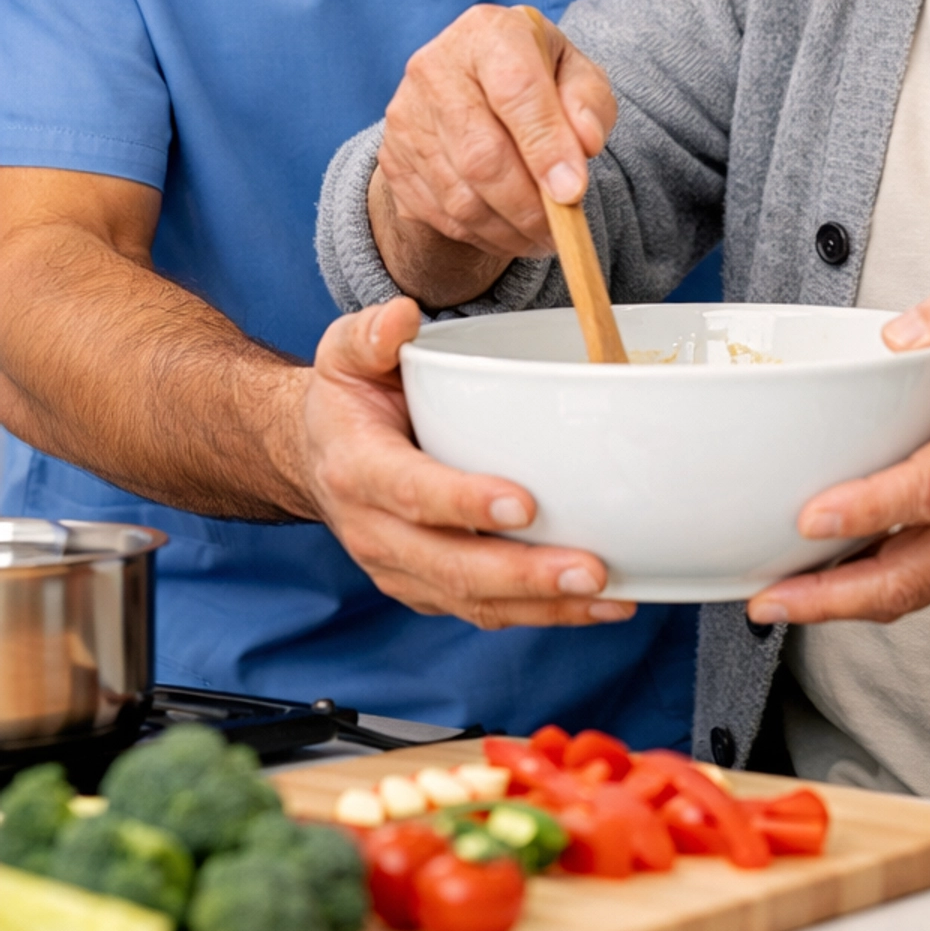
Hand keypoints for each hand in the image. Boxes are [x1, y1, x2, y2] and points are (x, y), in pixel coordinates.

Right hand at [275, 295, 633, 627]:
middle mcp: (375, 531)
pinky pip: (483, 611)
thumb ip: (371, 333)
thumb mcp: (346, 353)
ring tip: (609, 597)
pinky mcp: (427, 589)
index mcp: (359, 468)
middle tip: (591, 570)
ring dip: (543, 605)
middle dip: (524, 574)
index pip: (411, 492)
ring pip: (472, 601)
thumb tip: (402, 317)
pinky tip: (596, 605)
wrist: (320, 454)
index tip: (525, 503)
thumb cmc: (350, 399)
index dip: (465, 502)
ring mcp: (401, 569)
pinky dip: (540, 613)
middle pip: (451, 566)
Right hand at [370, 6, 616, 305]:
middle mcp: (435, 68)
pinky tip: (508, 231)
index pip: (516, 89)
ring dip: (508, 229)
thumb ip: (588, 103)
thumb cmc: (535, 77)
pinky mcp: (392, 158)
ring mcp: (407, 116)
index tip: (573, 192)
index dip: (546, 146)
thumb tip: (585, 143)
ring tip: (542, 234)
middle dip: (528, 205)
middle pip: (481, 154)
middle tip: (562, 229)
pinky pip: (440, 214)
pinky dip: (481, 235)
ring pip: (460, 196)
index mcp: (488, 32)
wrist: (474, 86)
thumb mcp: (575, 75)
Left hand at [746, 286, 929, 626]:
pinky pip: (921, 588)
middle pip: (908, 576)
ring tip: (776, 600)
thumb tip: (897, 334)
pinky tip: (824, 584)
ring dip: (841, 606)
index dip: (869, 508)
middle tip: (767, 596)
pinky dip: (870, 595)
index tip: (811, 515)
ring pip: (910, 593)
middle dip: (832, 596)